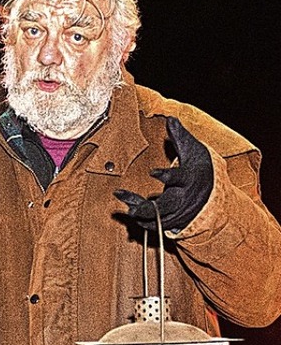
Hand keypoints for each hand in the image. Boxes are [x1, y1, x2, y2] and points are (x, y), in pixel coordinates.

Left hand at [114, 117, 212, 231]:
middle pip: (165, 207)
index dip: (166, 175)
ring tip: (127, 207)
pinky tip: (130, 212)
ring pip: (159, 219)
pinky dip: (144, 221)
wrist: (216, 194)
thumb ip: (180, 137)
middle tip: (132, 209)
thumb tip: (171, 118)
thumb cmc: (202, 169)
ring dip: (141, 215)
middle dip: (147, 209)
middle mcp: (184, 199)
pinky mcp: (175, 222)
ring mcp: (179, 213)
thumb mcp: (194, 151)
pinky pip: (158, 226)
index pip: (179, 177)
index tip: (152, 172)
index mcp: (189, 179)